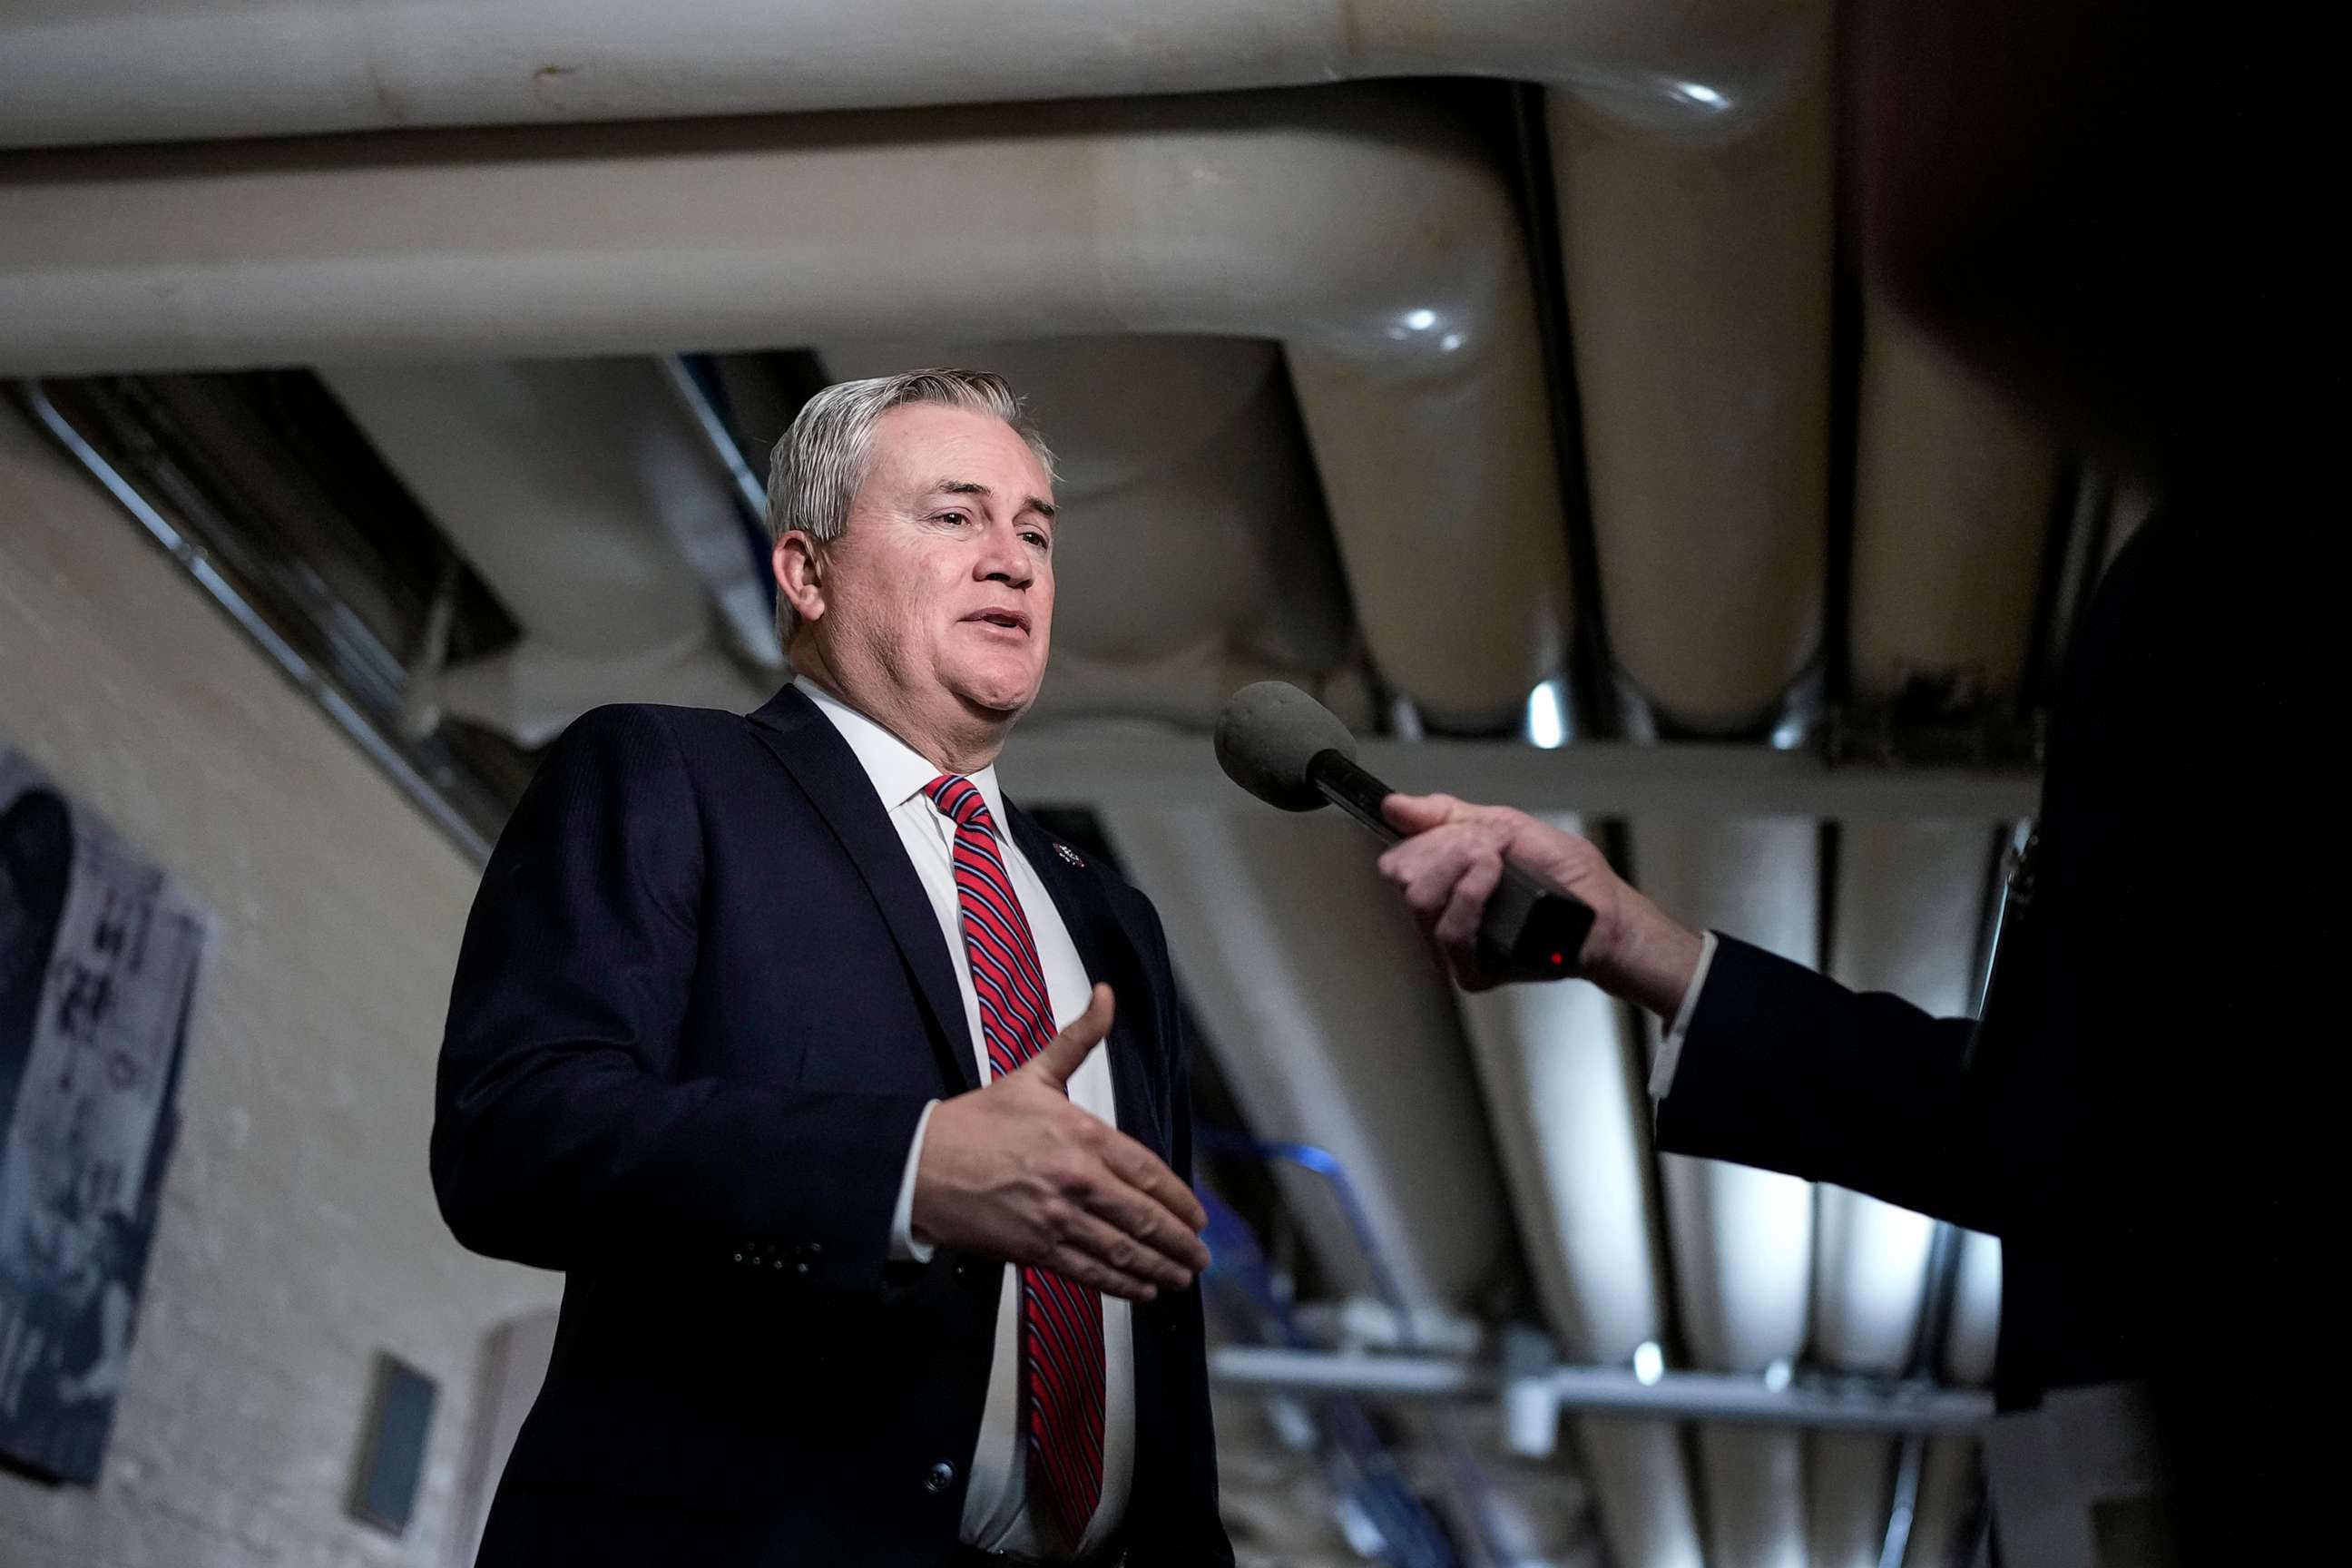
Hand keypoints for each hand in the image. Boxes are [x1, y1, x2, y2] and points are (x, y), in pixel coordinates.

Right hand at [912, 984, 1210, 1301]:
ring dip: (1159, 1267)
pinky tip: (1142, 1290)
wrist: (922, 1163)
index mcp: (1083, 1135)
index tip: (1199, 1216)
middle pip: (1144, 1217)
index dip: (1179, 1200)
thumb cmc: (976, 1121)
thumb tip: (1106, 994)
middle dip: (1179, 1241)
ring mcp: (1058, 1217)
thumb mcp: (1034, 1074)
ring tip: (1181, 1276)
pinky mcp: (1036, 1249)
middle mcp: (1078, 1178)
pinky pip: (1090, 1271)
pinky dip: (1121, 1285)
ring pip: (1122, 1250)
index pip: (1148, 1172)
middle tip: (1200, 1257)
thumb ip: (1078, 1038)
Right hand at [1375, 793, 1703, 1015]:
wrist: (1604, 913)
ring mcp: (1453, 948)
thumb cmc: (1568, 874)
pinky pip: (1448, 931)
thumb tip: (1393, 805)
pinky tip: (1498, 887)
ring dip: (1465, 869)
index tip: (1469, 833)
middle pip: (1405, 878)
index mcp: (1444, 880)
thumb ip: (1448, 815)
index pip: (1397, 860)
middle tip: (1492, 850)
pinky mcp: (1470, 972)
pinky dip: (1473, 897)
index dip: (1428, 839)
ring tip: (1500, 866)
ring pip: (1421, 902)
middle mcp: (1442, 915)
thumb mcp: (1506, 826)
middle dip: (1451, 849)